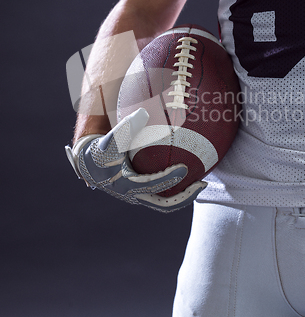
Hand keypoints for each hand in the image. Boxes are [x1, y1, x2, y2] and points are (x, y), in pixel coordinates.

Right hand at [65, 108, 206, 211]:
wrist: (90, 165)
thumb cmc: (100, 150)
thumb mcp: (109, 140)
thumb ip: (124, 127)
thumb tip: (143, 112)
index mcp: (126, 184)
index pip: (151, 184)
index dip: (168, 178)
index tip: (185, 168)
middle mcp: (134, 196)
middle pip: (163, 204)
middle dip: (184, 196)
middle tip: (202, 183)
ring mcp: (139, 197)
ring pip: (165, 202)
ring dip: (184, 195)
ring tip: (202, 182)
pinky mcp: (144, 194)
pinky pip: (164, 194)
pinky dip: (177, 187)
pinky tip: (191, 172)